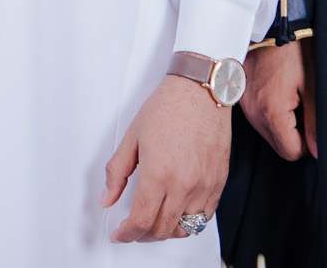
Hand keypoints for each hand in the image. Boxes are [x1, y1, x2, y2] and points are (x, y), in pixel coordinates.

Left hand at [102, 74, 229, 242]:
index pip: (140, 221)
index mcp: (158, 174)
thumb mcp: (132, 137)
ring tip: (156, 220)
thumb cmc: (167, 107)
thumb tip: (107, 199)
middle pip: (162, 230)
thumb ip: (117, 172)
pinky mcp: (219, 181)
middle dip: (144, 235)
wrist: (200, 90)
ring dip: (168, 230)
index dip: (126, 234)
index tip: (120, 234)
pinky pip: (205, 216)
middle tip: (134, 229)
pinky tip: (179, 211)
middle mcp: (183, 184)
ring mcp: (204, 185)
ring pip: (185, 228)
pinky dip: (190, 221)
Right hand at [242, 40, 316, 160]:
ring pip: (267, 133)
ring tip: (290, 97)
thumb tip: (318, 151)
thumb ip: (315, 124)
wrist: (270, 25)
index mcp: (272, 113)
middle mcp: (253, 113)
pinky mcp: (240, 97)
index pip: (290, 153)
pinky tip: (277, 92)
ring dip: (281, 124)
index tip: (311, 123)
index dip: (307, 144)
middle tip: (303, 108)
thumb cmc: (294, 52)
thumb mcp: (312, 86)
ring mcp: (244, 105)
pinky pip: (257, 118)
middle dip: (294, 136)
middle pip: (278, 146)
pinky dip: (269, 113)